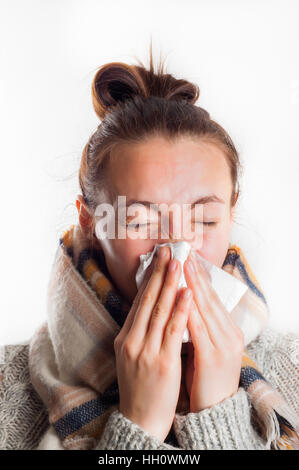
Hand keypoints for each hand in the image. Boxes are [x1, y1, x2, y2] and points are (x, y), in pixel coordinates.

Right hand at [113, 246, 192, 441]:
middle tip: (168, 250)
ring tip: (178, 263)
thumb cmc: (140, 386)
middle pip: (148, 300)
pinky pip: (173, 331)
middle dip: (159, 273)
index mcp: (125, 337)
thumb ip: (139, 332)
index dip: (149, 278)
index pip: (139, 301)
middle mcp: (133, 340)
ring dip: (170, 284)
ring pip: (160, 310)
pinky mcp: (162, 362)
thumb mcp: (131, 355)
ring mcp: (146, 350)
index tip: (158, 259)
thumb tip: (151, 308)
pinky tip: (187, 293)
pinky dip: (180, 309)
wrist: (140, 419)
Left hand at [183, 250, 244, 412]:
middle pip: (209, 297)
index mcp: (228, 330)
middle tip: (183, 252)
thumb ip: (198, 326)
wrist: (214, 411)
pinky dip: (190, 310)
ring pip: (205, 308)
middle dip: (195, 273)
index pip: (211, 297)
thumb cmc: (205, 378)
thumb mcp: (205, 347)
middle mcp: (229, 334)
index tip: (187, 258)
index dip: (199, 277)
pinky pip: (199, 328)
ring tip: (181, 265)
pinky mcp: (213, 357)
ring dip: (192, 284)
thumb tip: (183, 302)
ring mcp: (223, 345)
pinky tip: (182, 296)